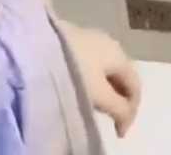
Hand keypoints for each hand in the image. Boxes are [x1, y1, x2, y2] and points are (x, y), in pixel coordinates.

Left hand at [54, 18, 141, 138]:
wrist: (35, 44)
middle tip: (109, 119)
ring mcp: (87, 37)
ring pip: (104, 69)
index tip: (119, 132)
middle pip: (121, 75)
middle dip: (119, 99)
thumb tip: (125, 118)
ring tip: (92, 106)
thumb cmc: (74, 70)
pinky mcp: (69, 39)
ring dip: (104, 90)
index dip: (132, 111)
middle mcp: (107, 41)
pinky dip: (90, 79)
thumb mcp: (100, 95)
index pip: (135, 84)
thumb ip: (119, 109)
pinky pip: (88, 63)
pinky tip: (78, 88)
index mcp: (118, 53)